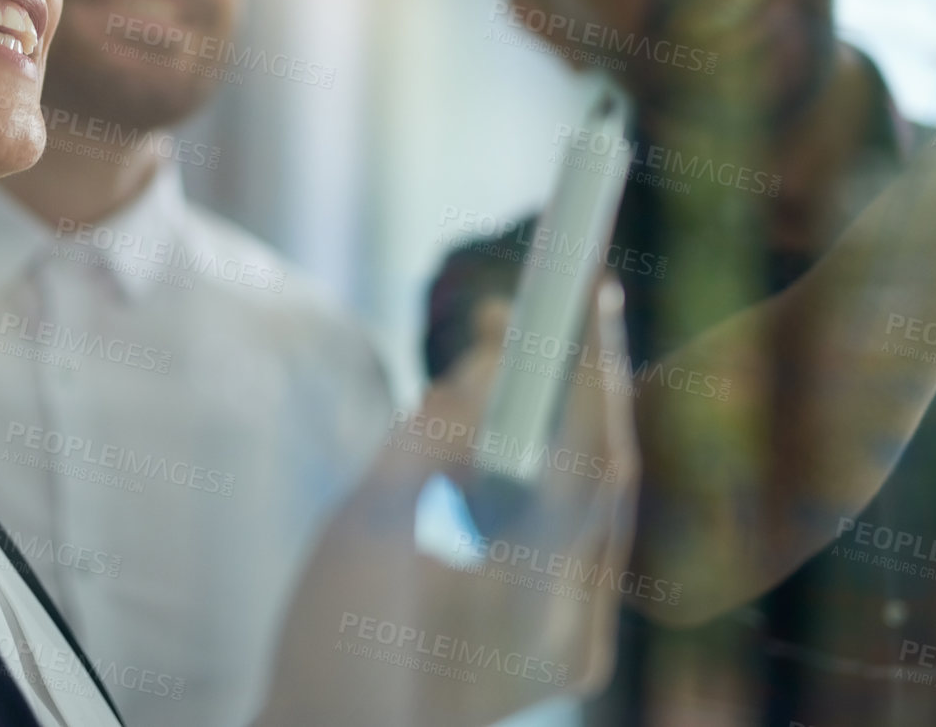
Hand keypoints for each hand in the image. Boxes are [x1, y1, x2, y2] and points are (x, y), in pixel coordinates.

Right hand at [255, 278, 638, 725]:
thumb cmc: (330, 643)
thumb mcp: (371, 522)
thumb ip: (439, 432)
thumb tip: (496, 346)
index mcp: (541, 615)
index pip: (589, 463)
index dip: (587, 369)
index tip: (578, 293)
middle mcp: (580, 632)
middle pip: (605, 479)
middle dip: (590, 382)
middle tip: (576, 296)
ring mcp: (575, 640)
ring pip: (591, 500)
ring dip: (569, 417)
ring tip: (534, 342)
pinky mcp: (557, 636)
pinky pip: (568, 530)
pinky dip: (550, 464)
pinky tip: (521, 417)